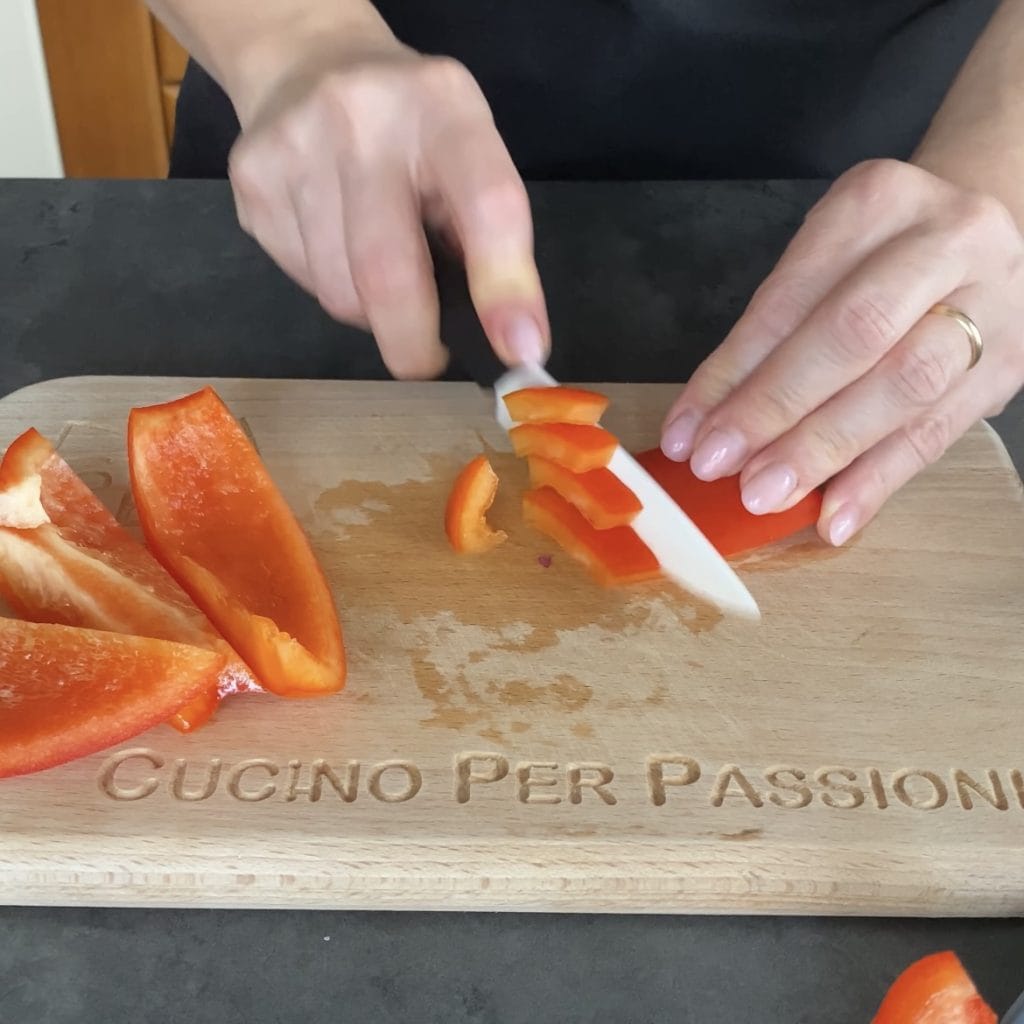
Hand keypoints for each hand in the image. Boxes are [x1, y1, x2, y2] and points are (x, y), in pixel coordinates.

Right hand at [227, 37, 547, 377]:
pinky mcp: (251, 180)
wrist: (306, 61)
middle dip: (413, 342)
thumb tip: (504, 332)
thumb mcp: (468, 151)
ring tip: (379, 272)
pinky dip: (332, 288)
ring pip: (339, 291)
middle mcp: (363, 117)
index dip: (505, 288)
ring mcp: (296, 146)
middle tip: (426, 361)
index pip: (486, 204)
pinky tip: (336, 245)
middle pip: (388, 271)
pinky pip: (302, 280)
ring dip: (369, 313)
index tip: (520, 350)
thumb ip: (487, 231)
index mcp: (443, 108)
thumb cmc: (410, 128)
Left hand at [660, 159, 1023, 544]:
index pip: (790, 299)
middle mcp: (945, 241)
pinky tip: (835, 518)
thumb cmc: (881, 259)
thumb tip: (703, 427)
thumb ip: (770, 338)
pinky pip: (939, 432)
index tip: (687, 433)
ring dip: (825, 449)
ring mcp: (992, 302)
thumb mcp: (822, 267)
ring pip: (904, 384)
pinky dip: (879, 480)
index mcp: (876, 203)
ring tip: (766, 495)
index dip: (732, 373)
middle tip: (720, 465)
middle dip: (776, 407)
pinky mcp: (1011, 365)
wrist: (984, 239)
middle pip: (854, 332)